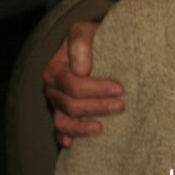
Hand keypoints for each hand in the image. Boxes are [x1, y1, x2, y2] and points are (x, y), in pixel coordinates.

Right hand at [42, 21, 124, 146]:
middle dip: (96, 107)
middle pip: (70, 105)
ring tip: (102, 128)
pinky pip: (59, 130)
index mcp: (56, 68)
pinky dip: (66, 137)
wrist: (104, 45)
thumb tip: (81, 69)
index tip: (120, 89)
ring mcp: (57, 102)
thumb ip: (82, 42)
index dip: (97, 89)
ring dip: (82, 127)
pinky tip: (73, 144)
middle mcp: (53, 87)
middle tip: (121, 106)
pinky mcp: (64, 113)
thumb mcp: (89, 31)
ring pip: (62, 121)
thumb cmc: (98, 38)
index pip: (73, 85)